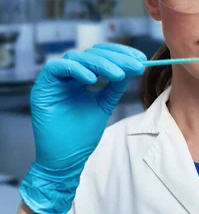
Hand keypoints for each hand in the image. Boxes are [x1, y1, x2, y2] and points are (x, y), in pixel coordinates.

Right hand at [19, 43, 146, 213]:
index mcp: (80, 77)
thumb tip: (131, 66)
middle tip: (135, 64)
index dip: (121, 54)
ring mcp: (54, 80)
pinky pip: (57, 67)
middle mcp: (66, 75)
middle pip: (90, 53)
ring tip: (119, 75)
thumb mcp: (104, 105)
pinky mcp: (42, 86)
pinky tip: (93, 80)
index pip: (100, 55)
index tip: (141, 59)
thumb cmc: (81, 136)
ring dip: (101, 63)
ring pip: (77, 57)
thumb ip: (114, 87)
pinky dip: (76, 70)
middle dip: (115, 57)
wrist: (66, 160)